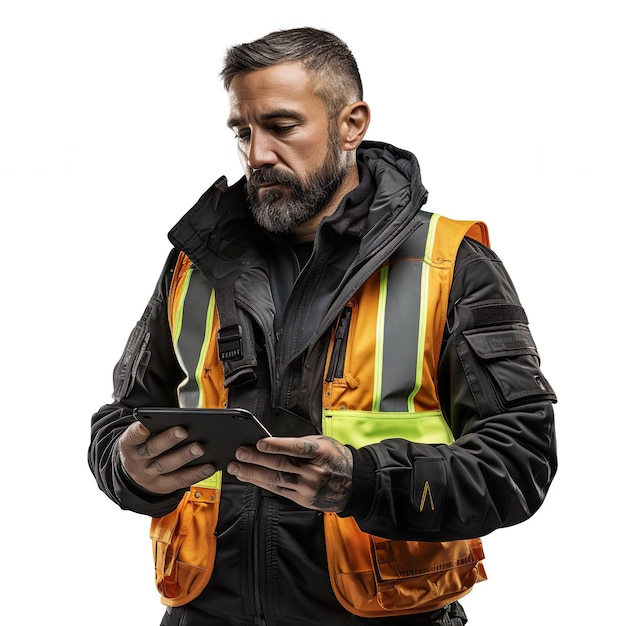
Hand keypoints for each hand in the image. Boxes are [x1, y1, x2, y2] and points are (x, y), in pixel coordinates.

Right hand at [118, 421, 216, 493]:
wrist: (134, 472)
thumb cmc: (144, 445)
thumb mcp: (141, 437)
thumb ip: (155, 428)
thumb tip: (182, 419)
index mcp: (129, 445)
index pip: (132, 437)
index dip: (138, 431)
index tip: (146, 425)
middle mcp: (137, 462)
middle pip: (152, 449)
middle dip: (168, 440)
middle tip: (183, 431)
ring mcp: (149, 476)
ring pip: (167, 466)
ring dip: (185, 456)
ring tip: (200, 448)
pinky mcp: (162, 486)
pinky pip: (180, 480)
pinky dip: (196, 474)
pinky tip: (209, 466)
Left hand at [226, 435, 352, 511]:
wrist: (353, 485)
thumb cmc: (335, 459)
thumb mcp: (323, 444)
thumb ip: (300, 444)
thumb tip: (272, 443)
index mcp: (320, 453)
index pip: (296, 448)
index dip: (277, 446)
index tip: (260, 442)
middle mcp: (314, 472)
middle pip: (281, 465)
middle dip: (257, 459)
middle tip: (240, 453)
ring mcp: (307, 488)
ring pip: (275, 480)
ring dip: (253, 474)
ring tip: (237, 468)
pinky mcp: (302, 499)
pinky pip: (278, 490)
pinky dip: (261, 483)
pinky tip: (249, 478)